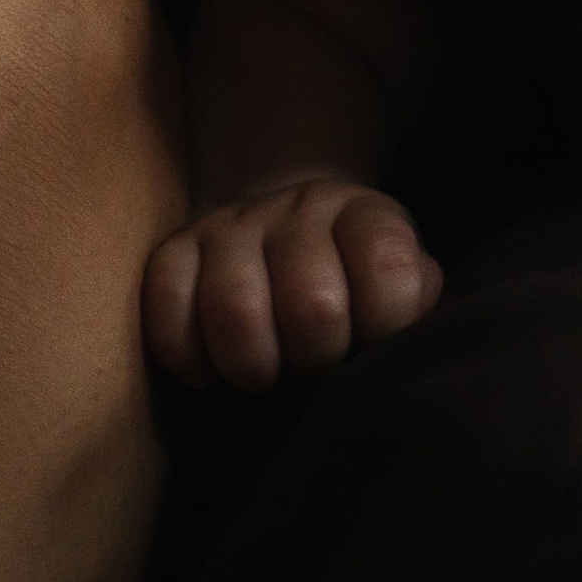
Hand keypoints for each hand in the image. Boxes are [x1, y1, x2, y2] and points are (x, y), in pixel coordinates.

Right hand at [141, 169, 441, 392]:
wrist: (290, 227)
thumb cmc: (356, 282)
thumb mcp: (402, 282)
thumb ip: (415, 307)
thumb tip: (404, 349)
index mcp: (365, 215)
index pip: (389, 268)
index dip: (385, 326)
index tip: (371, 344)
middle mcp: (301, 208)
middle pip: (312, 305)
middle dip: (315, 358)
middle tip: (311, 367)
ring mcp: (234, 224)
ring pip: (235, 310)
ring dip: (253, 367)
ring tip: (265, 373)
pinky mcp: (177, 246)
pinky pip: (167, 304)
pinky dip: (188, 356)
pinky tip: (210, 371)